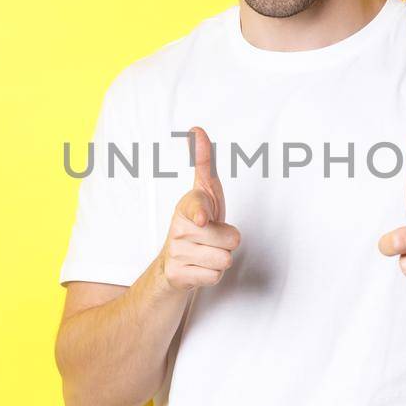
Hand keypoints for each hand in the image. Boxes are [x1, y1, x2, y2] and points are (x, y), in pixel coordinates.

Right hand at [158, 126, 240, 293]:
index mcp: (188, 206)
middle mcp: (179, 227)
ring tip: (205, 253)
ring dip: (220, 259)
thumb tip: (196, 129)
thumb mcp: (204, 192)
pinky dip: (212, 275)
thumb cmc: (197, 224)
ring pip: (224, 259)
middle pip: (231, 238)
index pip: (198, 207)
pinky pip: (215, 276)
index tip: (202, 219)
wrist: (173, 263)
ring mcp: (176, 252)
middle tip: (212, 239)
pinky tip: (199, 268)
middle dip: (228, 242)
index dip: (202, 215)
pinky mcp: (177, 275)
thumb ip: (203, 162)